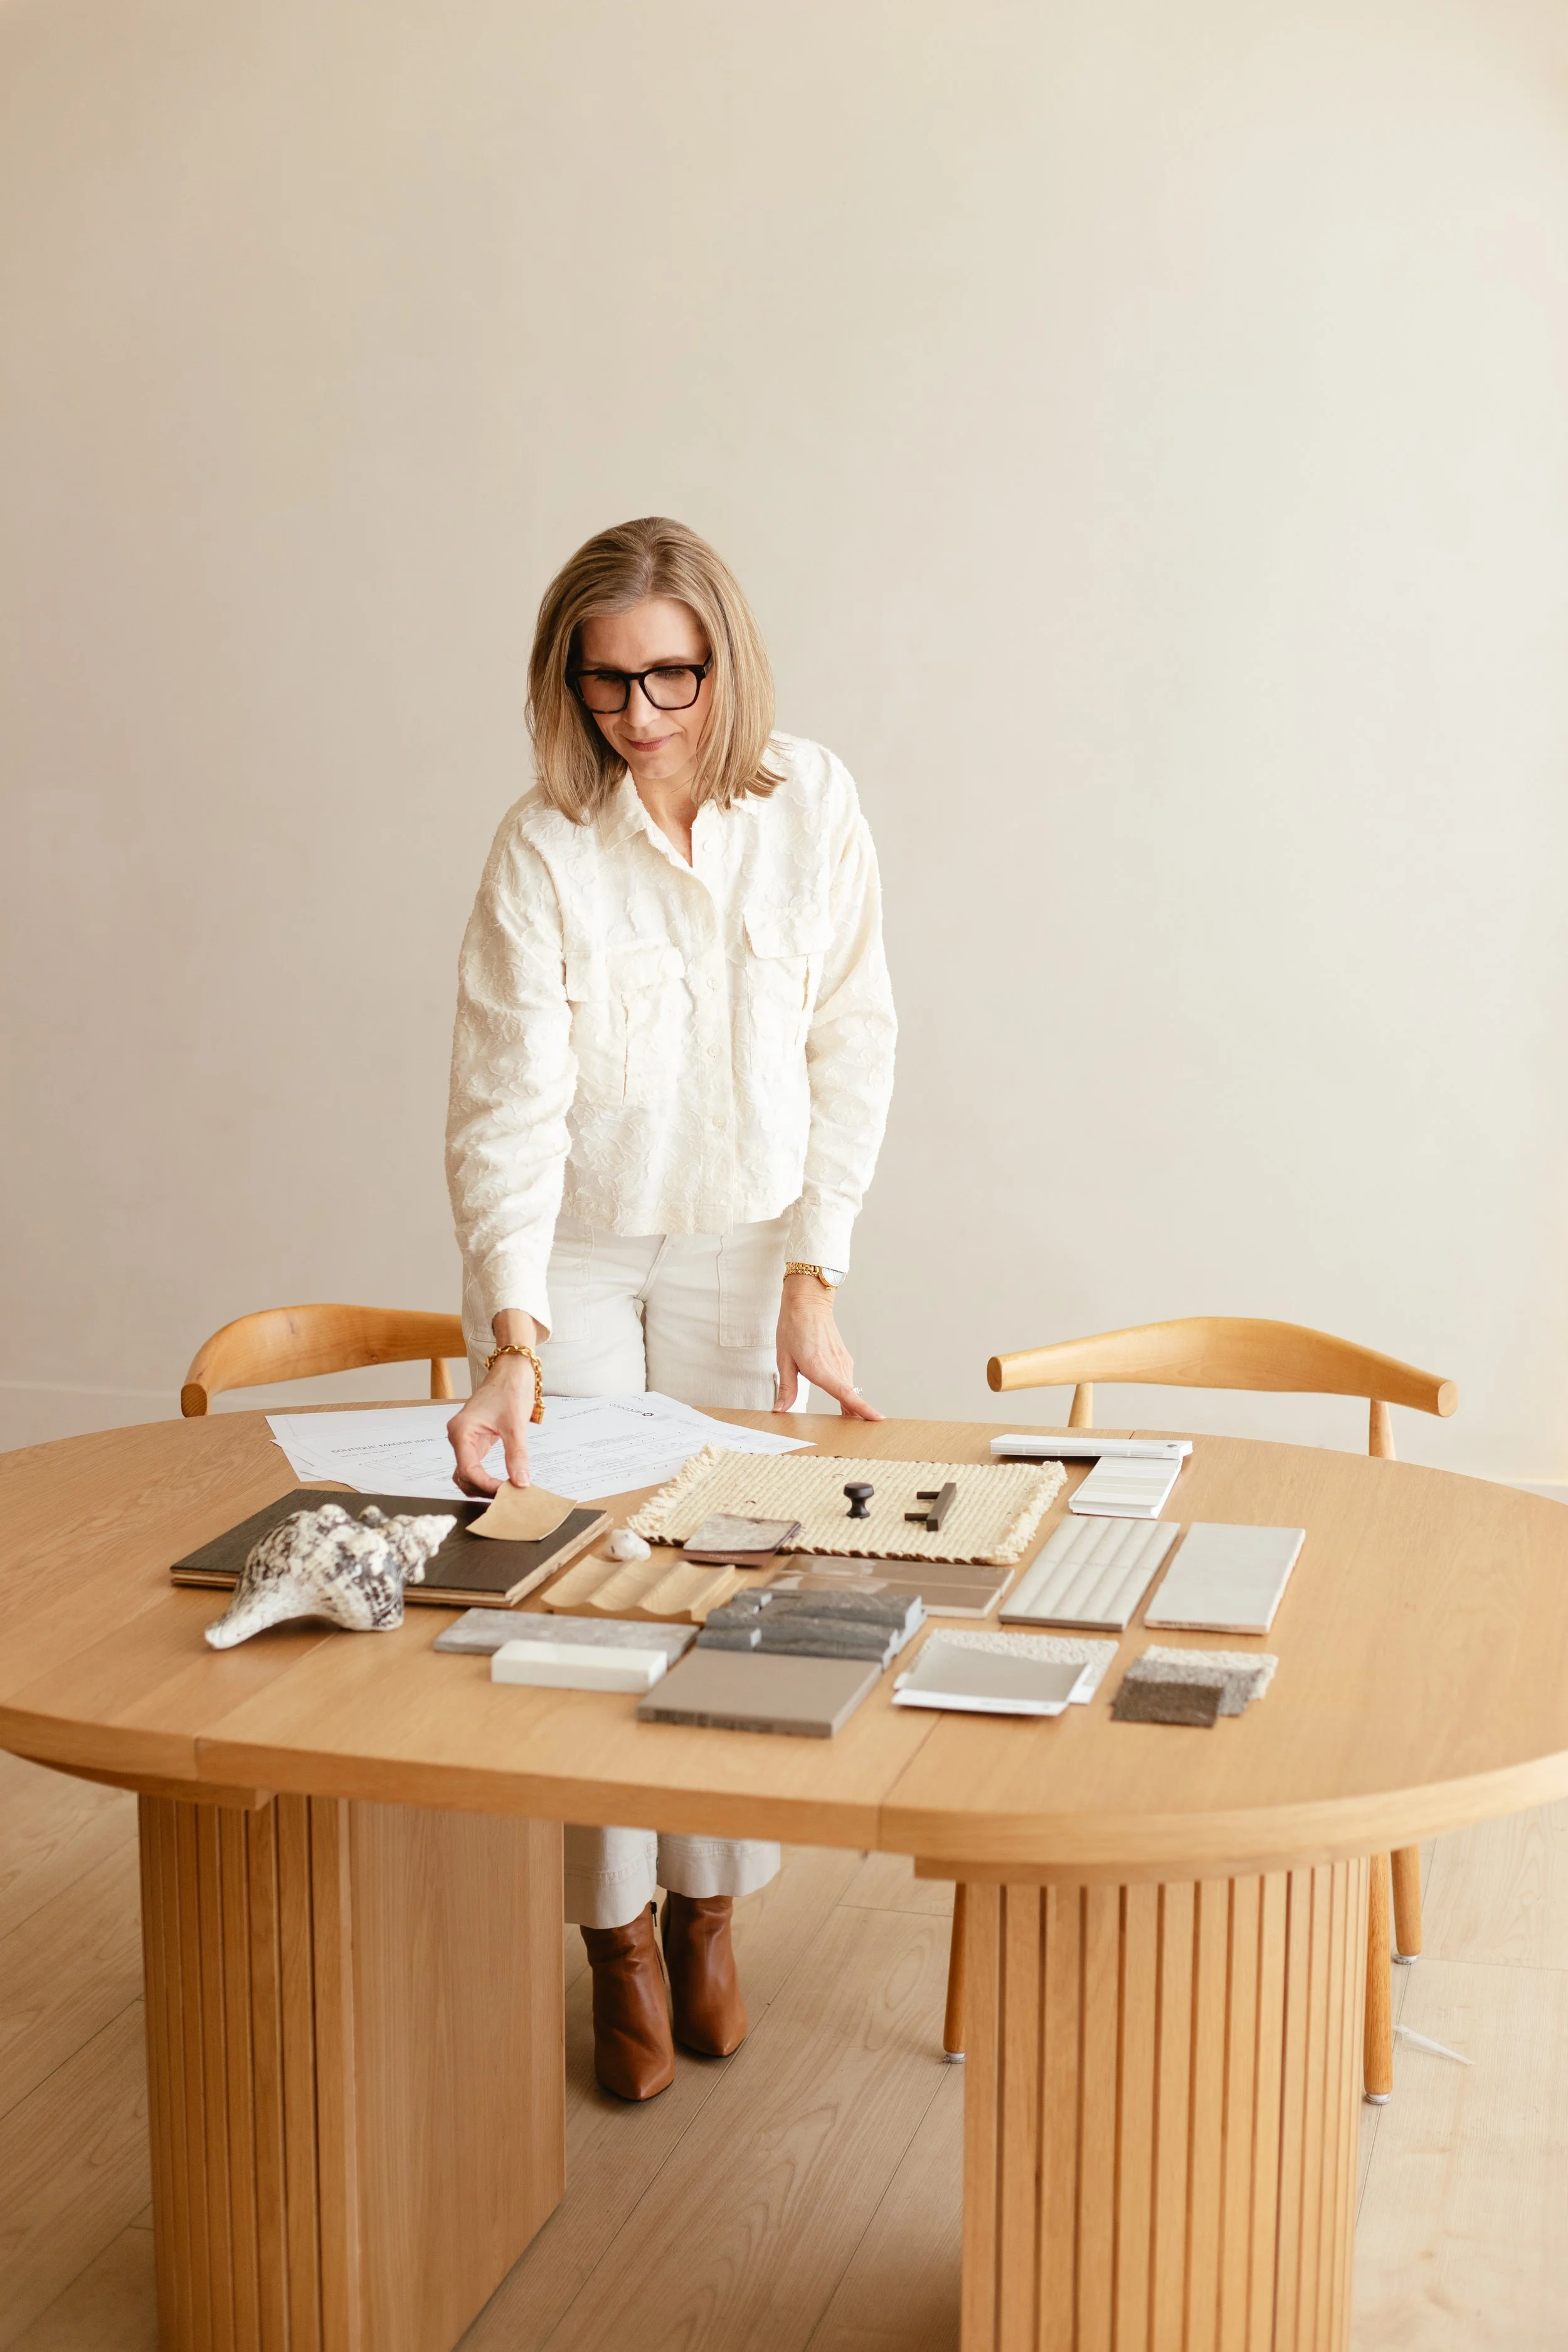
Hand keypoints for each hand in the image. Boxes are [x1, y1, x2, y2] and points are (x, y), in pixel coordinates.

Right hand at [447, 1317, 538, 1494]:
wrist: (513, 1368)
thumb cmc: (510, 1388)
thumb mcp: (516, 1424)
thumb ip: (517, 1456)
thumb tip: (520, 1482)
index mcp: (461, 1431)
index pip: (468, 1470)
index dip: (486, 1485)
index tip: (506, 1492)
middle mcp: (459, 1436)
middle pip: (463, 1476)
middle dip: (482, 1489)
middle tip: (506, 1498)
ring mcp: (466, 1439)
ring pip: (467, 1473)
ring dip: (483, 1485)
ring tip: (506, 1492)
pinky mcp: (476, 1439)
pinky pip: (476, 1465)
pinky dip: (486, 1477)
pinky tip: (503, 1483)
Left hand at [774, 1276, 882, 1420]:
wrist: (808, 1303)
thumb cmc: (793, 1327)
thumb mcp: (784, 1359)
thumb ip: (786, 1388)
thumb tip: (780, 1410)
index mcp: (819, 1367)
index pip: (845, 1393)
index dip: (861, 1408)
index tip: (876, 1419)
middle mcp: (835, 1366)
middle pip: (850, 1397)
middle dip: (854, 1417)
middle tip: (856, 1438)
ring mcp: (843, 1362)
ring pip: (848, 1390)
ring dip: (849, 1406)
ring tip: (846, 1424)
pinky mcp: (844, 1360)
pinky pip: (846, 1381)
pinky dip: (845, 1394)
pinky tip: (839, 1400)